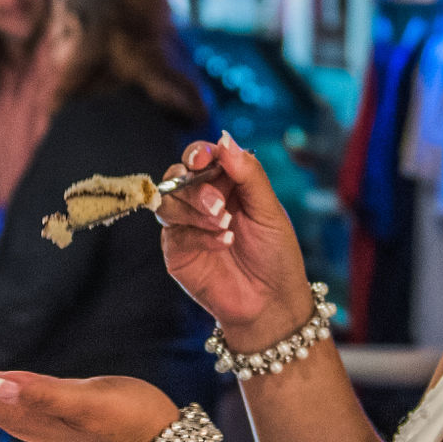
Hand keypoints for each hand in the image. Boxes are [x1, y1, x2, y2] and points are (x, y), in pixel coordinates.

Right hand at [155, 135, 314, 342]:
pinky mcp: (177, 251)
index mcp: (225, 184)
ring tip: (223, 224)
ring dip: (194, 208)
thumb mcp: (269, 210)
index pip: (201, 157)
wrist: (271, 301)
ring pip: (167, 201)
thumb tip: (225, 139)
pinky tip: (223, 243)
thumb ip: (248, 174)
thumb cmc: (275, 254)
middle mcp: (201, 201)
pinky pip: (173, 232)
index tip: (203, 158)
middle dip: (195, 186)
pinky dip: (199, 234)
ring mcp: (186, 226)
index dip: (198, 153)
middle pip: (178, 176)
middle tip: (219, 206)